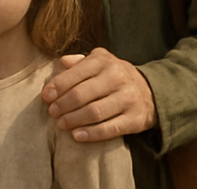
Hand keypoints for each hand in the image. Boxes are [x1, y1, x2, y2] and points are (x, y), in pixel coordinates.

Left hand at [43, 49, 157, 141]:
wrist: (151, 90)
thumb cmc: (113, 75)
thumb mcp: (98, 61)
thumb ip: (78, 62)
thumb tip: (60, 63)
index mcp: (103, 61)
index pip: (75, 73)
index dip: (57, 86)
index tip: (45, 96)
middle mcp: (117, 77)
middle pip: (82, 94)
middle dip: (62, 105)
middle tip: (52, 112)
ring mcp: (128, 98)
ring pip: (94, 112)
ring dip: (73, 120)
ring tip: (60, 124)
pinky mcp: (136, 119)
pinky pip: (110, 129)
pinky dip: (91, 134)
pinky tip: (76, 135)